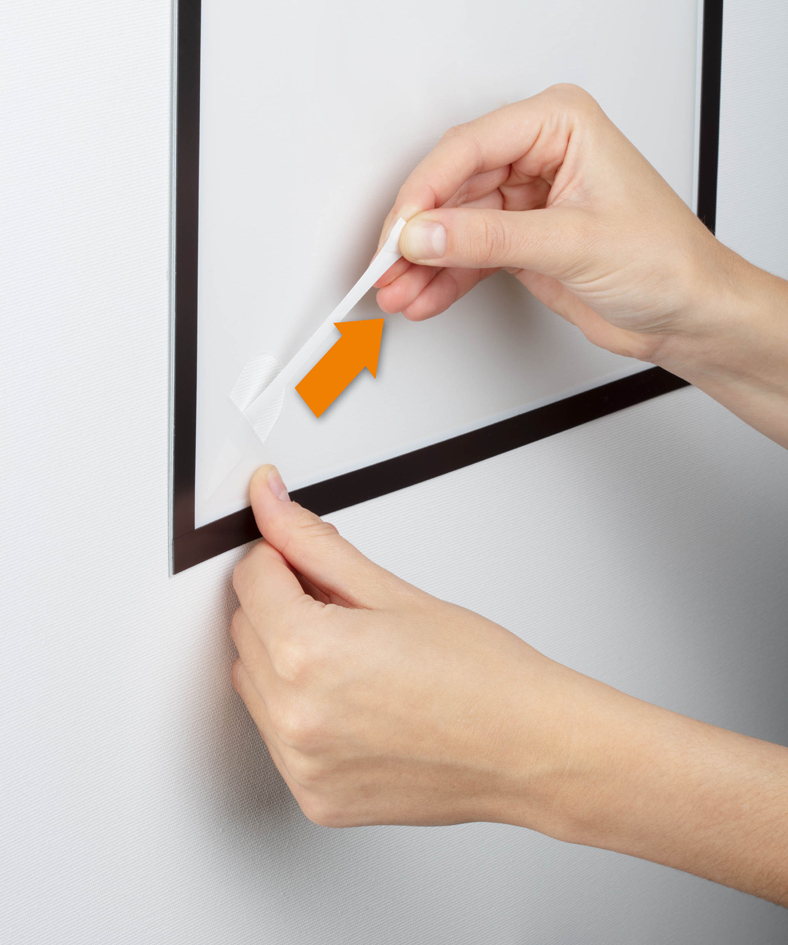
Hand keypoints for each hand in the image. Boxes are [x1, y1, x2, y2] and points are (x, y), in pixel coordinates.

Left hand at [231, 465, 787, 905]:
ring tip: (356, 657)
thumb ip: (314, 544)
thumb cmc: (483, 674)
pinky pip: (277, 735)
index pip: (250, 578)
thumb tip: (270, 504)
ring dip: (285, 657)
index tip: (300, 555)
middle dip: (281, 604)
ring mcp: (302, 765)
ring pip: (255, 682)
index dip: (278, 556)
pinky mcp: (314, 796)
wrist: (531, 749)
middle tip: (343, 607)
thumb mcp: (392, 591)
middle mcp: (295, 717)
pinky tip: (355, 699)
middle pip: (246, 629)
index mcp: (310, 654)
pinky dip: (301, 709)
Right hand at [375, 83, 723, 360]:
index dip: (425, 193)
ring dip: (423, 263)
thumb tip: (426, 234)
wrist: (687, 313)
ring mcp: (527, 201)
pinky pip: (468, 256)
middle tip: (387, 267)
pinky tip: (423, 297)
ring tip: (397, 291)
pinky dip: (444, 280)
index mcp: (560, 125)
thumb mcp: (572, 242)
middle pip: (452, 188)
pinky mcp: (520, 241)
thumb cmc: (665, 260)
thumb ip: (491, 239)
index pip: (470, 149)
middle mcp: (539, 156)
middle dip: (417, 234)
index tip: (399, 232)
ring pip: (454, 226)